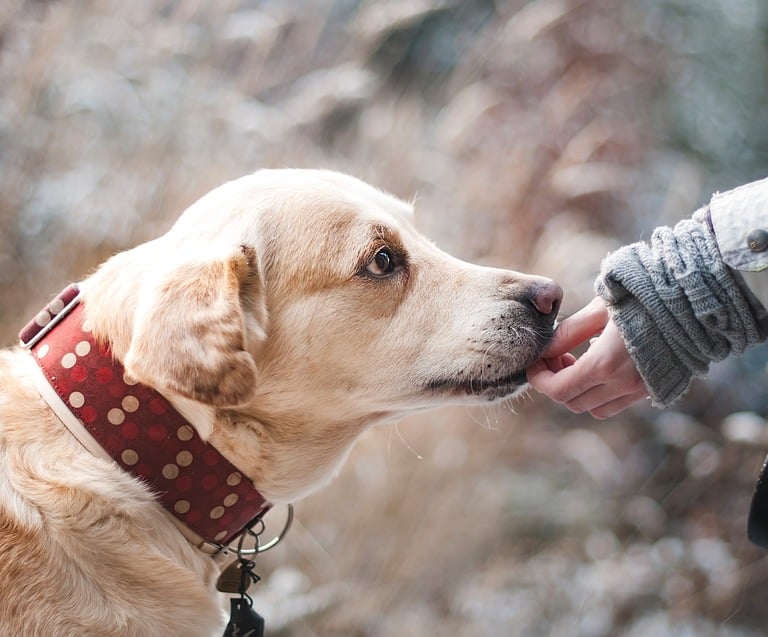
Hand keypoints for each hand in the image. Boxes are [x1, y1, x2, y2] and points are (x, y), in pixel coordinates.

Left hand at [526, 297, 648, 418]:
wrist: (694, 301)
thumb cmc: (643, 296)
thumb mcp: (600, 308)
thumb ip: (569, 332)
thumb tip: (545, 349)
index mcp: (605, 364)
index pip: (558, 390)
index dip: (539, 379)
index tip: (534, 363)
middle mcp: (623, 384)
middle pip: (572, 402)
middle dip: (556, 383)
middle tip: (556, 356)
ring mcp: (640, 390)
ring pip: (594, 408)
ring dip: (578, 391)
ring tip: (576, 361)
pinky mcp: (653, 389)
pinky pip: (616, 404)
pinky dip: (600, 393)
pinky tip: (601, 364)